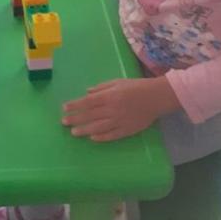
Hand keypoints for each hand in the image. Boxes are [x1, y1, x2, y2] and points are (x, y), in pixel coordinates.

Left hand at [62, 77, 179, 141]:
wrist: (156, 97)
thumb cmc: (136, 87)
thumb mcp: (117, 82)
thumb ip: (101, 88)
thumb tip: (86, 92)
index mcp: (109, 96)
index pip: (87, 102)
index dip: (75, 105)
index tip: (64, 108)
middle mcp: (112, 109)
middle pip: (90, 115)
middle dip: (75, 119)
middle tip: (64, 122)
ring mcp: (120, 121)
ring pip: (99, 127)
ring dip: (85, 130)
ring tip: (74, 132)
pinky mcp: (128, 130)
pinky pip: (112, 135)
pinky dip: (102, 137)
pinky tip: (92, 138)